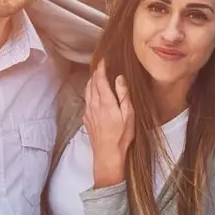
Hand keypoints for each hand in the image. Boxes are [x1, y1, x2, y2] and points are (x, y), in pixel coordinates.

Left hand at [84, 62, 133, 187]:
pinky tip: (94, 94)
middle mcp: (94, 104)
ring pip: (87, 91)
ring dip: (91, 81)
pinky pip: (86, 100)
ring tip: (96, 76)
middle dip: (96, 73)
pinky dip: (89, 92)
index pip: (100, 79)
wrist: (107, 154)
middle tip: (101, 66)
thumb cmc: (121, 135)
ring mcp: (88, 111)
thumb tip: (119, 78)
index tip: (104, 60)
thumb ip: (123, 95)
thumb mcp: (128, 114)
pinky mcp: (86, 119)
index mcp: (105, 101)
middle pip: (91, 83)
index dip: (101, 68)